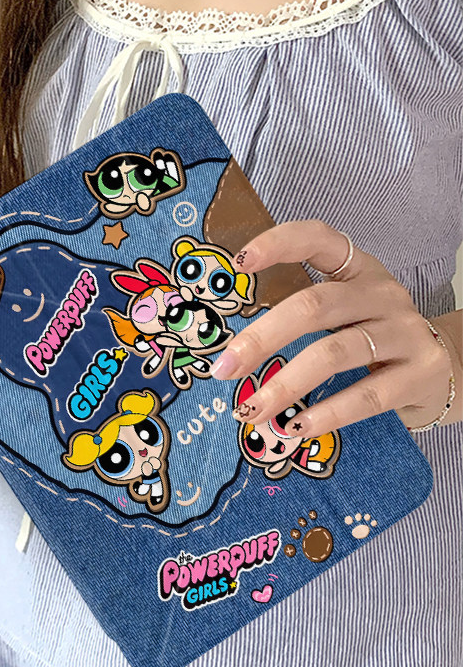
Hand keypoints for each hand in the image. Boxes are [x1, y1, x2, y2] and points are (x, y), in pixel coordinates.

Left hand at [209, 220, 453, 434]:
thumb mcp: (344, 312)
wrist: (446, 367)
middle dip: (262, 338)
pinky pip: (367, 395)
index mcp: (357, 269)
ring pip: (334, 353)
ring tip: (251, 410)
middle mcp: (382, 294)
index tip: (239, 262)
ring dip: (285, 385)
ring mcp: (405, 332)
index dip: (278, 244)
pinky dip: (327, 413)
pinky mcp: (422, 373)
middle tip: (225, 368)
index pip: (318, 240)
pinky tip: (296, 426)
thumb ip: (299, 318)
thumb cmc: (373, 337)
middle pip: (314, 306)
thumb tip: (233, 353)